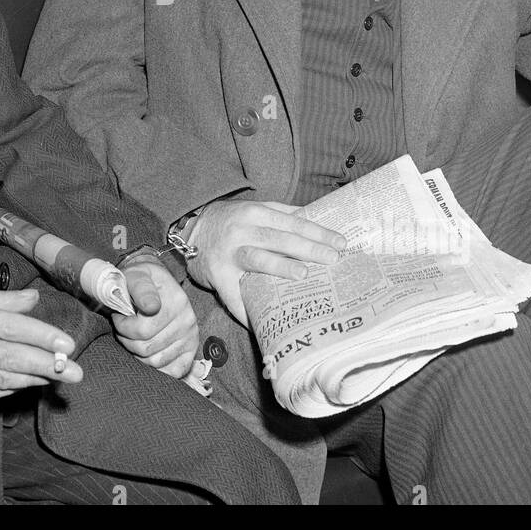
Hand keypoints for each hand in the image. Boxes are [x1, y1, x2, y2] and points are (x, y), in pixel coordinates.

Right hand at [0, 285, 80, 402]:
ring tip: (57, 378)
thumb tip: (34, 300)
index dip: (42, 337)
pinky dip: (8, 389)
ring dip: (33, 379)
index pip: (12, 328)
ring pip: (2, 378)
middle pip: (12, 357)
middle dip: (48, 365)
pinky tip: (25, 384)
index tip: (67, 344)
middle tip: (75, 372)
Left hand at [112, 260, 198, 378]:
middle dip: (127, 340)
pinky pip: (173, 371)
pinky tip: (147, 353)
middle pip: (146, 348)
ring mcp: (191, 336)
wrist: (156, 282)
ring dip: (137, 353)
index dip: (122, 327)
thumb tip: (151, 307)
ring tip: (133, 336)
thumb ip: (140, 288)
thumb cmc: (141, 280)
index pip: (141, 331)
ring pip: (155, 362)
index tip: (118, 315)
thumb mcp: (136, 275)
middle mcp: (187, 320)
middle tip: (123, 327)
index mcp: (175, 300)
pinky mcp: (191, 350)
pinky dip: (157, 368)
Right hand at [187, 200, 344, 324]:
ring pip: (258, 258)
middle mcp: (242, 231)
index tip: (340, 242)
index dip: (317, 232)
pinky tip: (265, 320)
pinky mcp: (217, 274)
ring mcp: (228, 253)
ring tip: (303, 274)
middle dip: (308, 249)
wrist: (190, 229)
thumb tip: (317, 220)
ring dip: (281, 267)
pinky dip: (247, 308)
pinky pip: (234, 293)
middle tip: (333, 258)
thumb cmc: (230, 221)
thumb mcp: (253, 209)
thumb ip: (281, 214)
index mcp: (255, 213)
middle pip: (279, 239)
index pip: (292, 221)